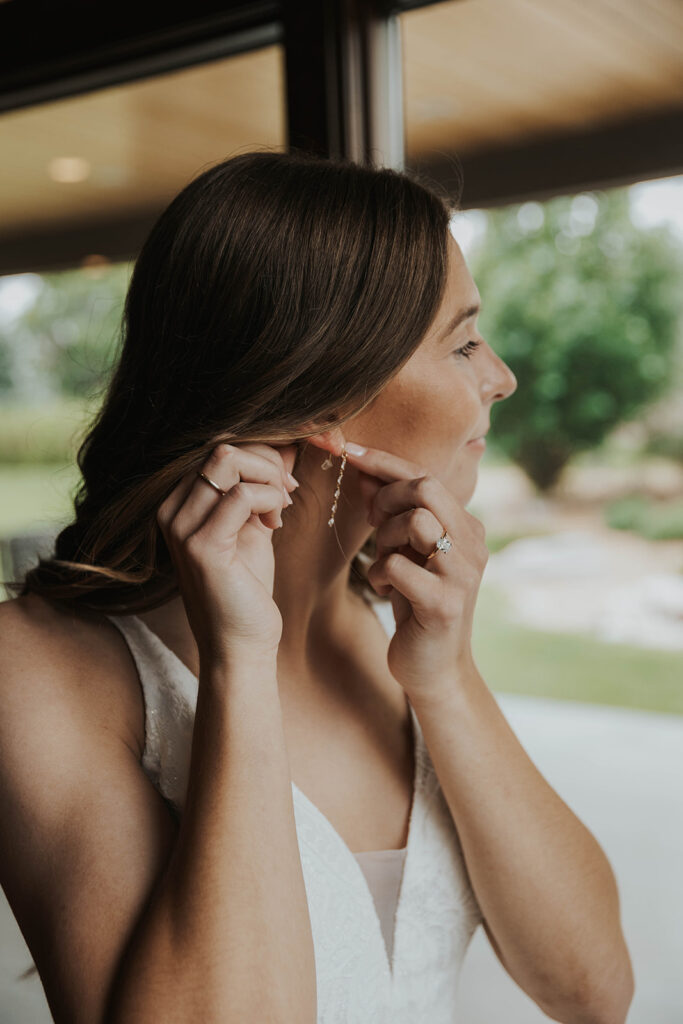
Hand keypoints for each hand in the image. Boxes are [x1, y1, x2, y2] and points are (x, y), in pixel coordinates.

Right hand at [156, 442, 298, 665]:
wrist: (241, 644)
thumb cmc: (248, 587)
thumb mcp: (256, 524)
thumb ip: (263, 484)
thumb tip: (285, 441)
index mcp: (178, 502)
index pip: (218, 448)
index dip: (260, 454)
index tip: (285, 484)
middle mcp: (171, 509)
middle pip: (222, 447)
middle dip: (267, 462)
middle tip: (288, 492)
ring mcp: (181, 527)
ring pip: (228, 460)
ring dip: (270, 478)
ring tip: (282, 508)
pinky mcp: (201, 546)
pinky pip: (242, 495)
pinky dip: (270, 500)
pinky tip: (276, 524)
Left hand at [346, 444, 488, 703]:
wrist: (434, 668)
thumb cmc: (415, 605)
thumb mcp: (401, 552)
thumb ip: (389, 512)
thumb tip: (363, 470)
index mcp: (465, 527)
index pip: (426, 476)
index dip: (384, 461)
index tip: (348, 450)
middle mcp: (472, 544)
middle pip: (425, 487)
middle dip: (386, 498)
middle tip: (374, 525)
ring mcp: (463, 573)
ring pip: (415, 521)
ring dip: (385, 539)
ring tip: (384, 563)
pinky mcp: (445, 603)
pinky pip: (399, 566)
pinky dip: (381, 574)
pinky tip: (384, 589)